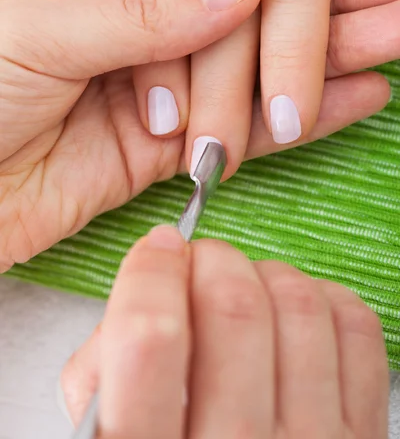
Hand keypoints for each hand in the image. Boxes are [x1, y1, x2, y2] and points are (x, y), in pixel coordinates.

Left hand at [2, 0, 399, 271]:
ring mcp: (162, 90)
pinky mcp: (169, 149)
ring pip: (259, 68)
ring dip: (331, 54)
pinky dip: (300, 118)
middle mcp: (143, 26)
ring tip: (398, 37)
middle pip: (249, 8)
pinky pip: (244, 131)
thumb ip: (148, 11)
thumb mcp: (44, 24)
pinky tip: (359, 95)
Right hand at [59, 226, 388, 437]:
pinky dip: (324, 297)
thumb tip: (145, 285)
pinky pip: (357, 329)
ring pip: (300, 307)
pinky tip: (295, 315)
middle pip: (234, 309)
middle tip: (201, 262)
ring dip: (266, 273)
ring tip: (247, 287)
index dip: (151, 274)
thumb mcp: (106, 437)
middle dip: (213, 258)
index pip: (150, 341)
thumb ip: (106, 368)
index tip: (158, 248)